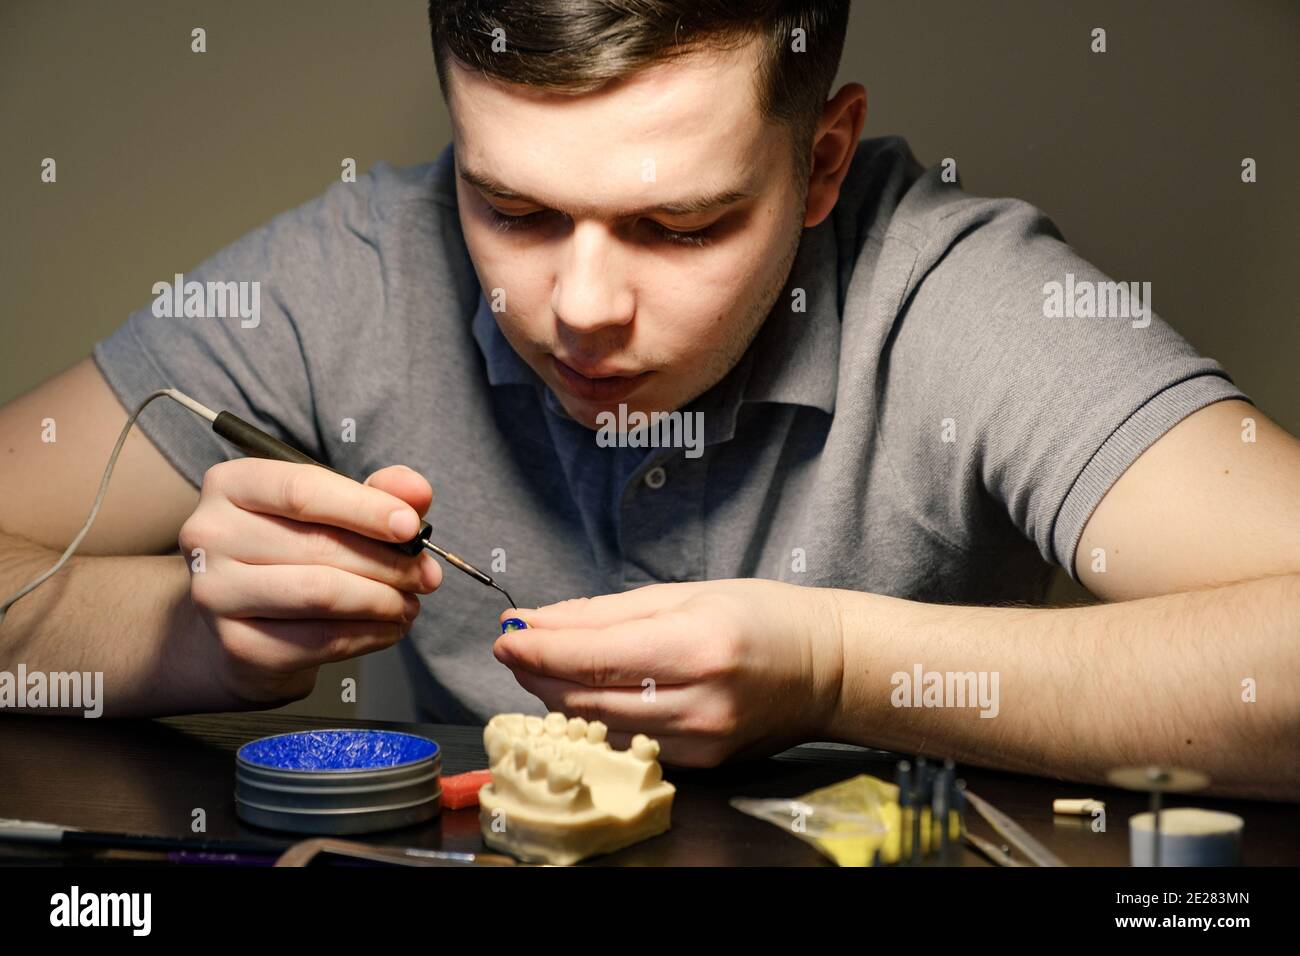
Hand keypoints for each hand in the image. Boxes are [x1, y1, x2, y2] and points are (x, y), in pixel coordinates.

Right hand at [178, 460, 441, 706]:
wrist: (242, 621)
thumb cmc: (290, 553)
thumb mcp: (331, 510)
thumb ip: (378, 492)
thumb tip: (416, 492)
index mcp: (231, 485)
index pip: (303, 490)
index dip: (365, 509)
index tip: (411, 527)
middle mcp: (210, 536)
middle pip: (318, 547)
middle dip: (389, 563)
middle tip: (426, 575)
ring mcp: (216, 593)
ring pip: (322, 595)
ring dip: (383, 601)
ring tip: (409, 603)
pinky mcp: (236, 645)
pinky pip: (319, 641)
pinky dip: (368, 635)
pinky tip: (387, 628)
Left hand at [493, 579, 844, 766]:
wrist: (826, 668)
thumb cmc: (760, 617)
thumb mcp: (684, 594)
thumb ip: (603, 614)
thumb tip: (535, 623)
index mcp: (696, 646)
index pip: (592, 657)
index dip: (538, 650)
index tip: (505, 636)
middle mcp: (698, 702)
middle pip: (587, 698)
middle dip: (538, 674)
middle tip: (514, 649)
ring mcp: (700, 742)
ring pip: (600, 726)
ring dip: (559, 699)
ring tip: (543, 669)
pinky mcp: (700, 766)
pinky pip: (628, 743)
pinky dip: (597, 719)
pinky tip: (588, 695)